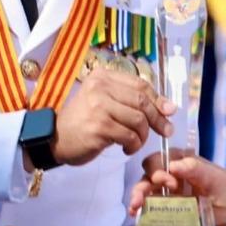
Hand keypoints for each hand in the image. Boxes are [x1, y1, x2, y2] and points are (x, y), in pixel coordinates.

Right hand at [52, 68, 174, 165]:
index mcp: (103, 76)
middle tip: (166, 131)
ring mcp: (99, 106)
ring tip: (135, 143)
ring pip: (138, 120)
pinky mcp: (99, 127)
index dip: (158, 99)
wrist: (56, 138)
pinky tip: (127, 148)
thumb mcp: (105, 102)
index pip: (140, 84)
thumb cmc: (83, 121)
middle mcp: (100, 87)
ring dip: (143, 136)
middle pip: (142, 101)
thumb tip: (169, 108)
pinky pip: (129, 136)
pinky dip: (134, 145)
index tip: (169, 112)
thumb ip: (131, 101)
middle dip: (158, 119)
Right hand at [130, 155, 225, 225]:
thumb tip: (174, 165)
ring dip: (138, 199)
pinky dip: (144, 213)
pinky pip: (152, 210)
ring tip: (134, 210)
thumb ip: (196, 169)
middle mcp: (170, 176)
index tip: (170, 182)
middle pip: (147, 177)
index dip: (158, 169)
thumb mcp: (215, 178)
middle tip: (140, 200)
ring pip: (146, 193)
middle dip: (141, 187)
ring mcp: (168, 194)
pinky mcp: (169, 211)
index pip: (159, 160)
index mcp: (180, 162)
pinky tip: (138, 219)